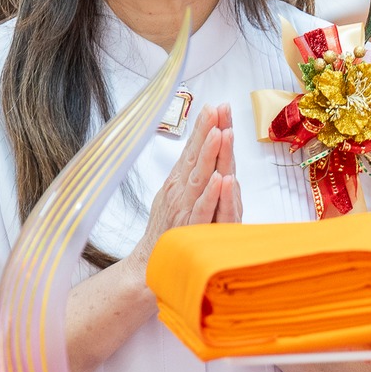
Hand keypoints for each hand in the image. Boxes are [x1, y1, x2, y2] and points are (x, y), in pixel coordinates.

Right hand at [125, 103, 240, 274]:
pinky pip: (202, 210)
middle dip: (207, 131)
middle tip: (217, 109)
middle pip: (196, 157)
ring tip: (220, 133)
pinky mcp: (190, 229)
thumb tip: (200, 147)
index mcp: (179, 182)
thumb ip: (189, 172)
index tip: (214, 106)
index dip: (204, 128)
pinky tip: (220, 180)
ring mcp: (185, 209)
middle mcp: (180, 191)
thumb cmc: (166, 228)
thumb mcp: (175, 194)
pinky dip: (211, 195)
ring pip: (200, 178)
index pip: (193, 150)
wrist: (150, 265)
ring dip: (210, 155)